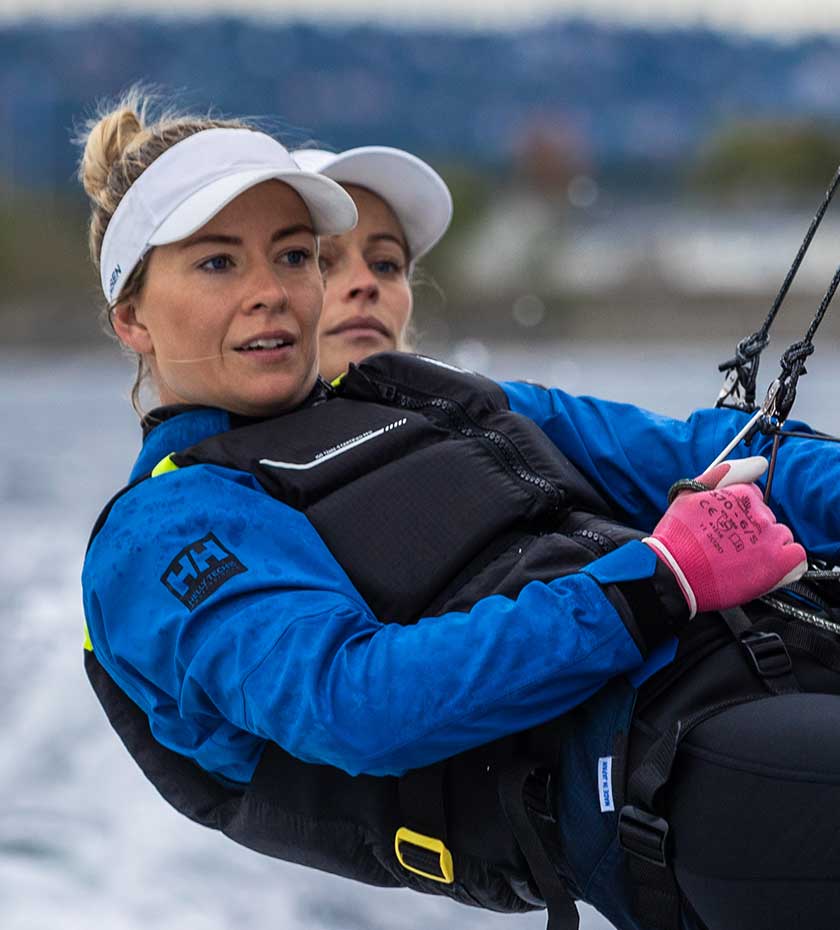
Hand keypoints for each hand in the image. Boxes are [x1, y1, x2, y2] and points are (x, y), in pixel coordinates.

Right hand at [643, 457, 806, 616]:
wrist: (674, 574)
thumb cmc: (677, 537)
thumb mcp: (690, 493)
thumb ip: (727, 473)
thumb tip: (759, 463)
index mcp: (742, 494)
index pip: (754, 498)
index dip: (737, 514)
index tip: (722, 526)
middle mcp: (759, 514)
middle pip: (767, 519)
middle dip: (751, 530)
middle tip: (726, 545)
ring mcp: (770, 539)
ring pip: (781, 537)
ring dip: (766, 547)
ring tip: (740, 559)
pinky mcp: (777, 564)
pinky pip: (796, 558)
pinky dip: (784, 564)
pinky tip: (761, 568)